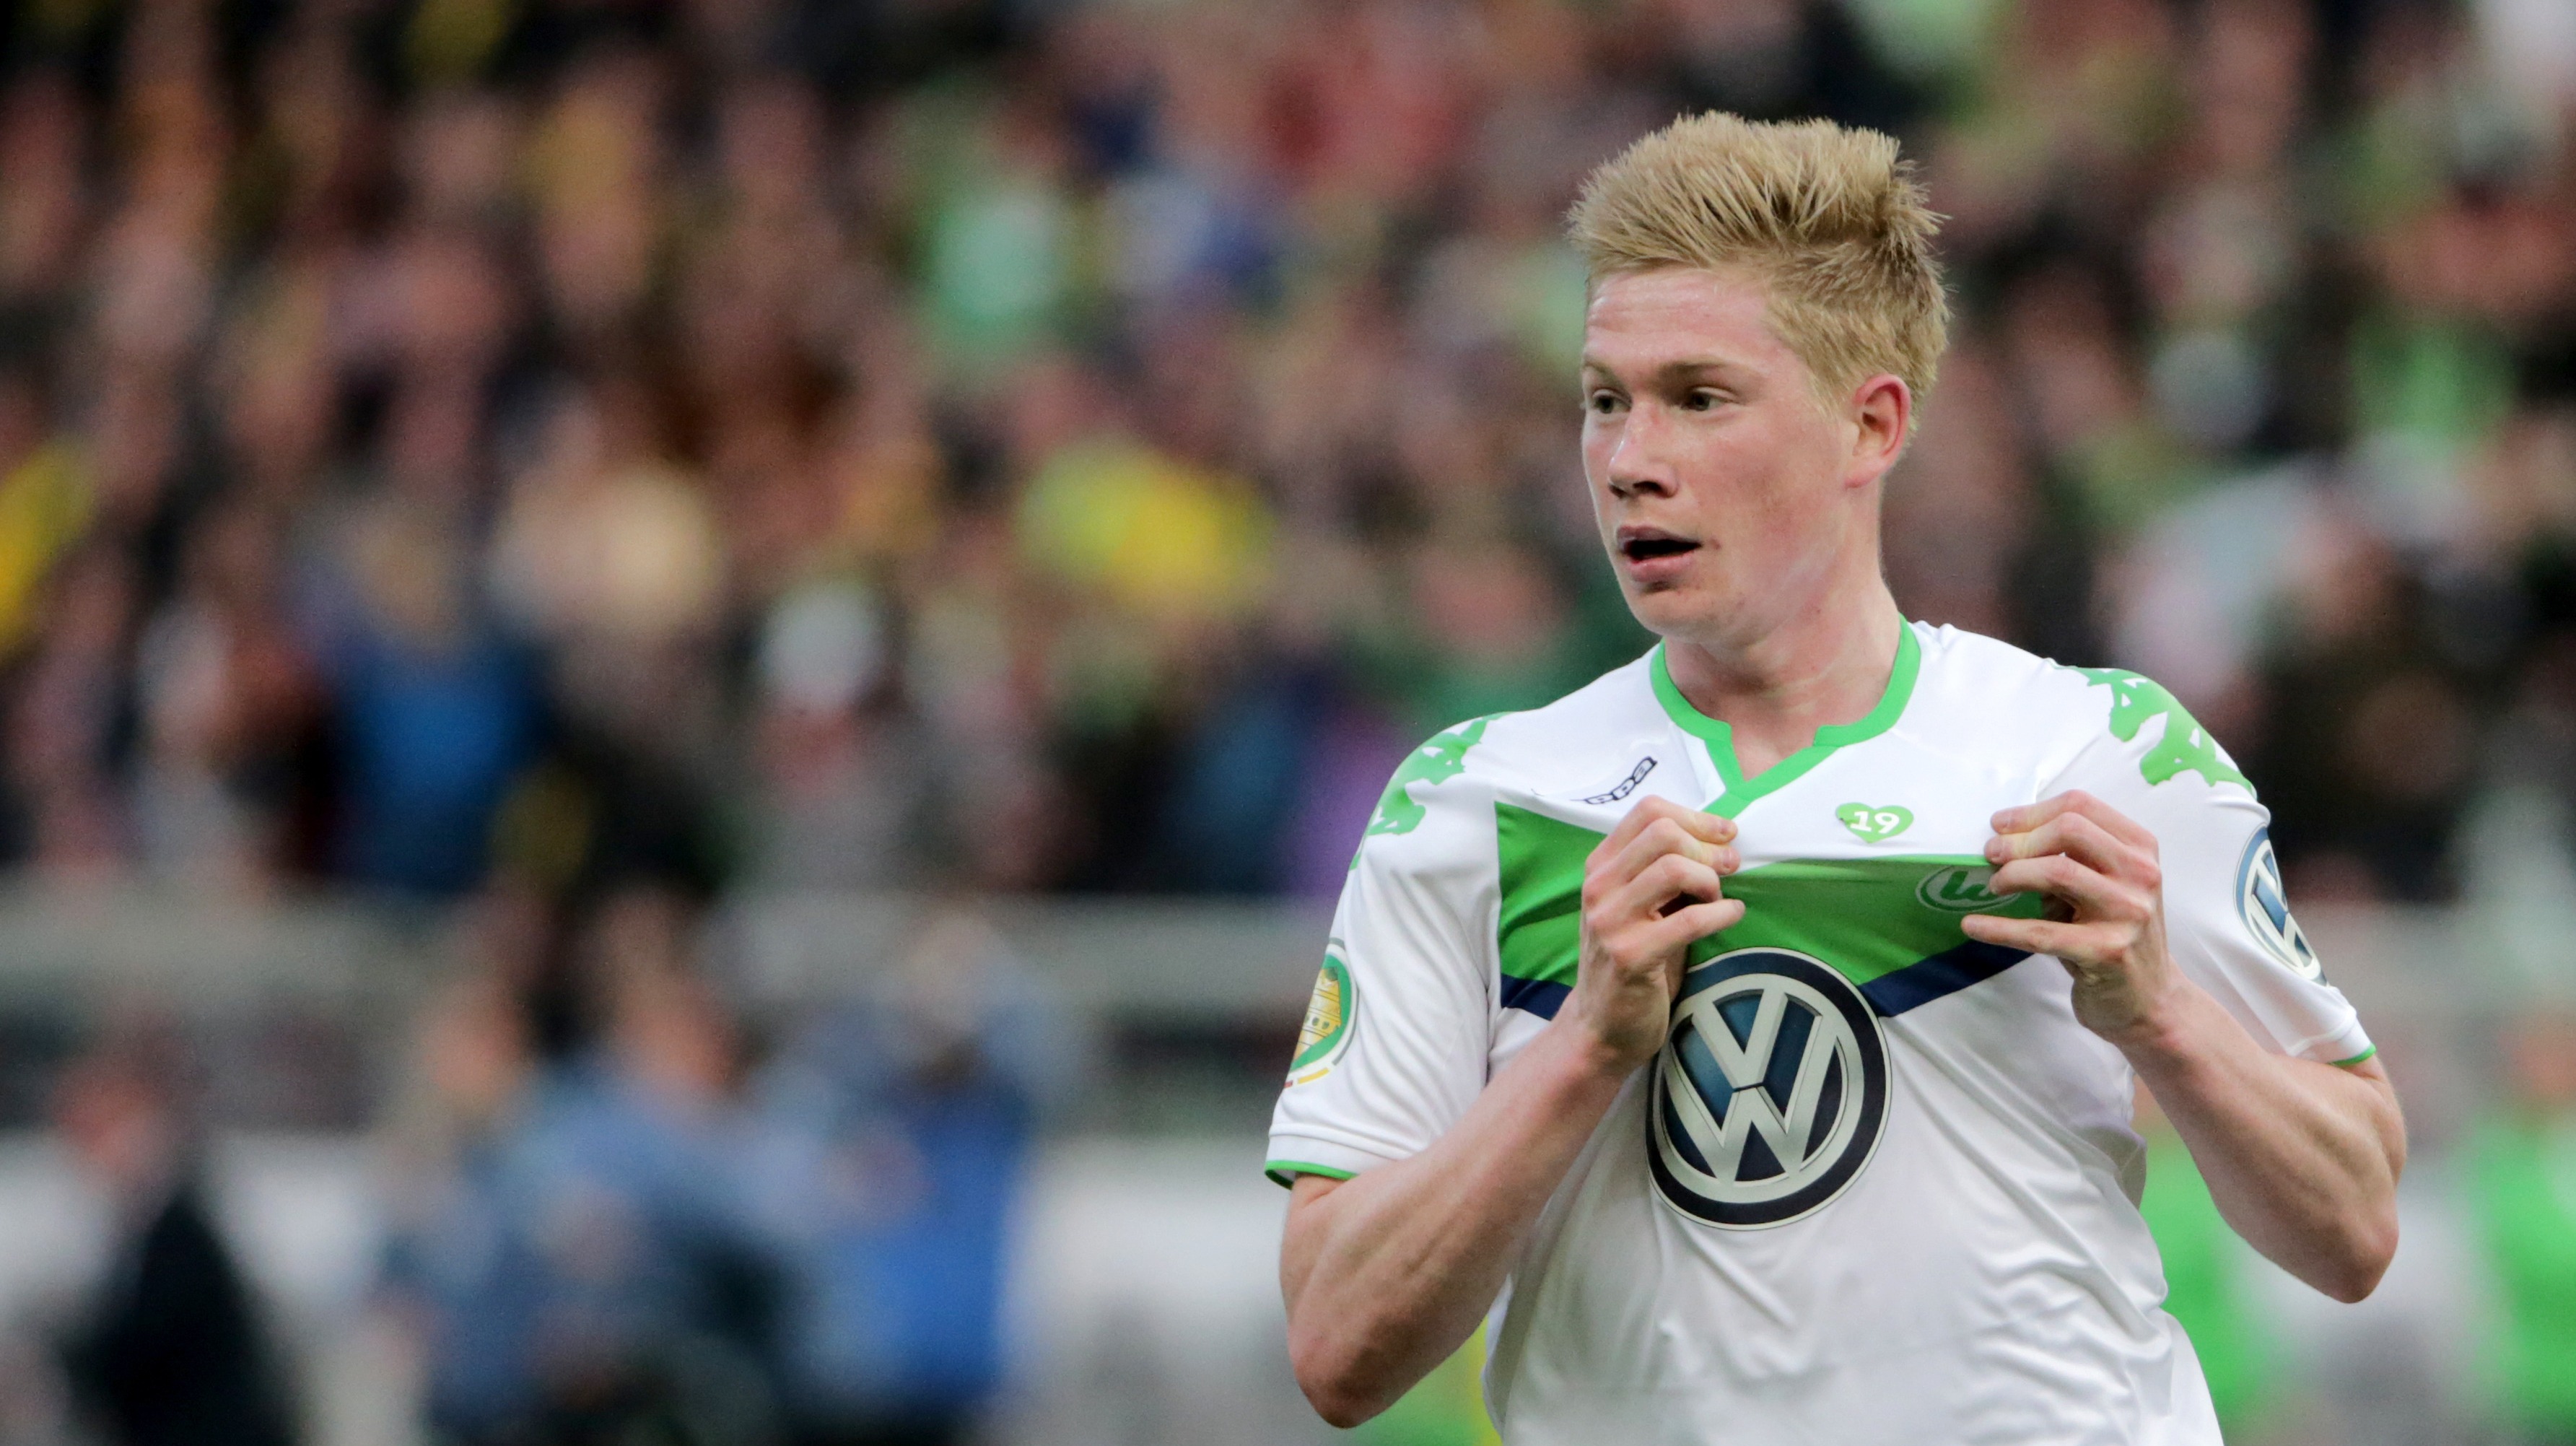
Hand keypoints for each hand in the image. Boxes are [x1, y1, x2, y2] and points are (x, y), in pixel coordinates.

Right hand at [1566, 797, 1744, 1072]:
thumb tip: (1719, 839)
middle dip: (1708, 847)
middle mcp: (1599, 888)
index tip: (1725, 834)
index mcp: (1600, 867)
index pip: (1648, 812)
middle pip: (1663, 834)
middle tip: (1731, 867)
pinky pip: (1689, 920)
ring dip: (1711, 880)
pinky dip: (1722, 913)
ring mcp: (1610, 921)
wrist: (1601, 1026)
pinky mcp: (1631, 956)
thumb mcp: (1635, 905)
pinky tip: (1732, 916)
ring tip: (1720, 898)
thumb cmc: (1631, 960)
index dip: (1696, 818)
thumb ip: (1659, 870)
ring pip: (1674, 869)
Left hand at [1960, 790, 2185, 1048]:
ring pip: (2056, 873)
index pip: (2080, 806)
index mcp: (2140, 849)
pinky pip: (2040, 933)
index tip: (1999, 825)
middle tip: (1991, 855)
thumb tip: (2004, 840)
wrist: (2150, 999)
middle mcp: (2141, 875)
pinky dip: (1999, 928)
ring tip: (1993, 887)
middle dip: (2020, 839)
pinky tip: (1973, 925)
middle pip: (2070, 830)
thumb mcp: (2104, 886)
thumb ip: (2070, 859)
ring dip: (2012, 875)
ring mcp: (2128, 913)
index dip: (2031, 813)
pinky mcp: (2107, 952)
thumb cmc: (2114, 935)